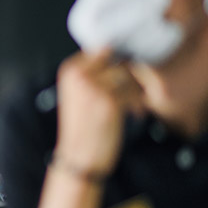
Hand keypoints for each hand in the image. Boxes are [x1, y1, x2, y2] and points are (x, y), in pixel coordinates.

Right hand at [54, 48, 144, 177]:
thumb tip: (119, 54)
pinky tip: (133, 114)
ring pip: (128, 76)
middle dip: (128, 77)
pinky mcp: (110, 102)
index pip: (101, 50)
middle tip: (129, 93)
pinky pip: (133, 93)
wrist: (79, 157)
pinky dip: (137, 104)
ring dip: (134, 91)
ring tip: (131, 106)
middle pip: (117, 61)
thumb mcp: (79, 94)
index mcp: (70, 71)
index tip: (120, 76)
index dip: (115, 61)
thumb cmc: (82, 127)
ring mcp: (94, 88)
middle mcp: (79, 76)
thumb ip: (92, 73)